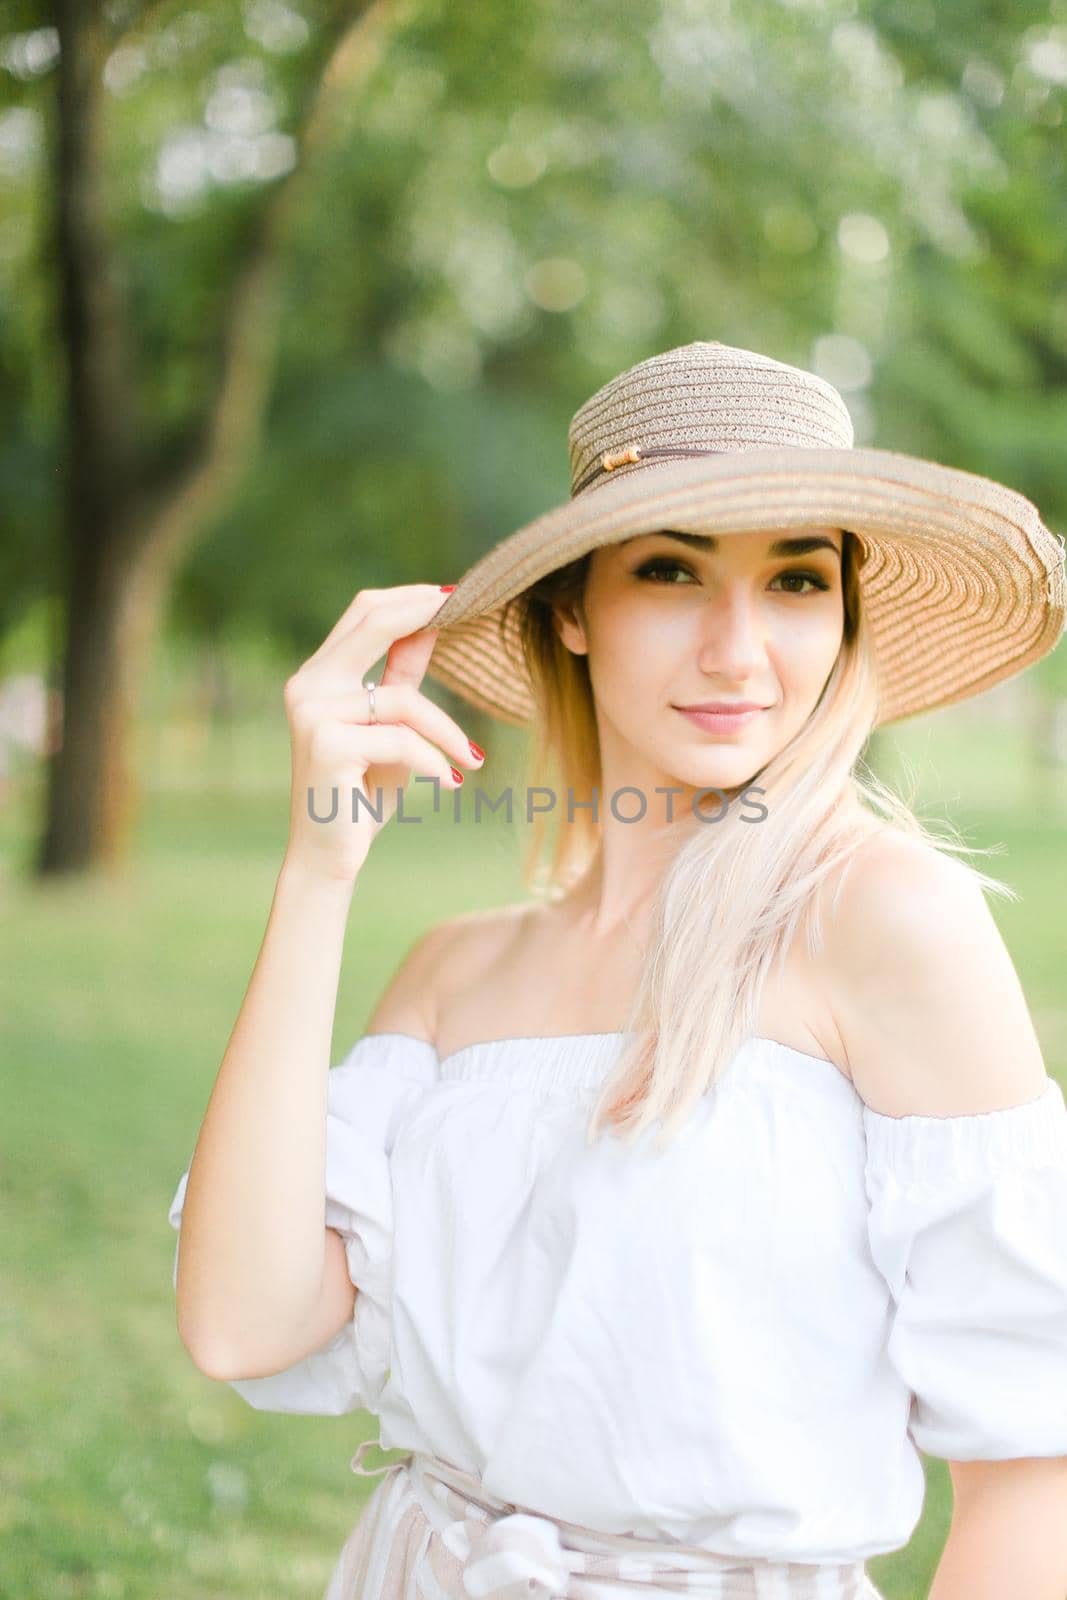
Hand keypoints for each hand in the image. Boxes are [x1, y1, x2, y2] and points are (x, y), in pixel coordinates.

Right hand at [281, 584, 483, 885]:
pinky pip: (402, 741)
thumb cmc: (361, 790)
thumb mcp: (389, 727)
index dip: (408, 598)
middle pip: (373, 623)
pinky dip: (433, 762)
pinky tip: (448, 784)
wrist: (330, 855)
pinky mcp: (328, 746)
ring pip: (404, 700)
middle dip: (424, 614)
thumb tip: (429, 624)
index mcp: (318, 676)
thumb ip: (400, 676)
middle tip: (467, 611)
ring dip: (448, 732)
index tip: (453, 595)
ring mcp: (313, 715)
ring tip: (470, 760)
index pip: (363, 613)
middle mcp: (308, 687)